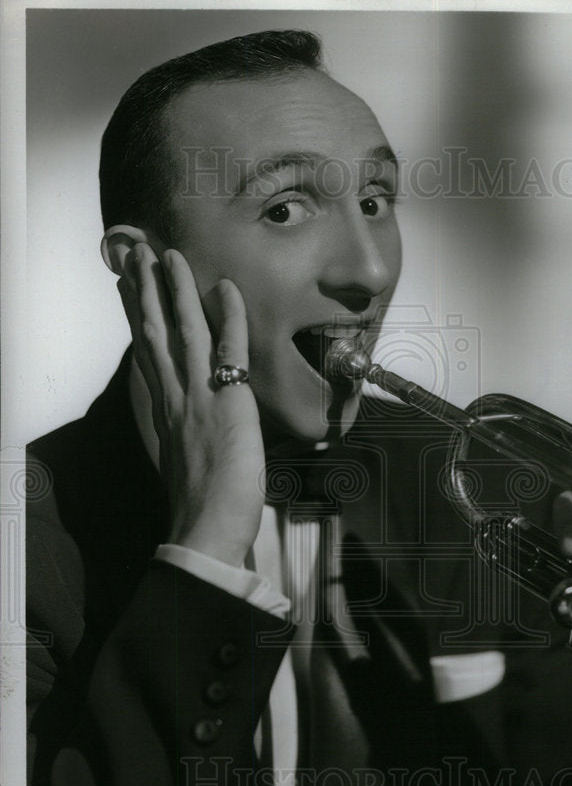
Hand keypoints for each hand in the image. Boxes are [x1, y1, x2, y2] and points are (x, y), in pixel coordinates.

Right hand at [118, 243, 264, 566]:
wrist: (206, 529)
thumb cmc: (202, 510)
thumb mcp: (184, 466)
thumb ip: (185, 439)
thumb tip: (190, 431)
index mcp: (164, 414)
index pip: (148, 357)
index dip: (139, 322)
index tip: (128, 294)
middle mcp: (174, 399)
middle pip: (154, 334)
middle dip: (145, 292)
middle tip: (137, 256)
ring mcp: (198, 396)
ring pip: (184, 331)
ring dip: (174, 290)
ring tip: (167, 256)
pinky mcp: (229, 400)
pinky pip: (229, 348)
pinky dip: (229, 316)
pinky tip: (225, 287)